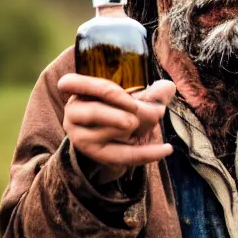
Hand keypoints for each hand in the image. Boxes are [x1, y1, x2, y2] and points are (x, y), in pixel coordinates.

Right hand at [58, 75, 175, 171]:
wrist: (113, 139)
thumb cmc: (120, 109)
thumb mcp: (133, 97)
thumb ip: (152, 92)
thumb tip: (168, 87)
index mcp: (78, 91)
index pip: (69, 83)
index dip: (101, 89)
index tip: (131, 100)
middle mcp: (73, 113)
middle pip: (95, 111)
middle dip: (131, 111)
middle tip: (155, 112)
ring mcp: (79, 136)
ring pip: (110, 131)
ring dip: (135, 127)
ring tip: (143, 125)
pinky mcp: (93, 153)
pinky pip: (122, 154)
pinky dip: (148, 152)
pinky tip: (167, 149)